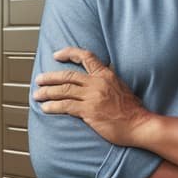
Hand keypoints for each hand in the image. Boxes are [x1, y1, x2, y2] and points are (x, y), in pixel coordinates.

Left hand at [33, 46, 152, 145]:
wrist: (140, 125)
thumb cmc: (132, 110)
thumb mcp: (120, 87)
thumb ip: (106, 82)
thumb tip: (93, 81)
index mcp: (106, 74)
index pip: (85, 56)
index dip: (68, 53)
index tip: (56, 55)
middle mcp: (98, 83)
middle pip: (67, 76)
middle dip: (50, 78)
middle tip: (39, 80)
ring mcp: (93, 97)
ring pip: (63, 90)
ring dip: (47, 93)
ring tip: (37, 95)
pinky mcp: (89, 111)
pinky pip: (66, 106)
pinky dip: (53, 106)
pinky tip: (46, 108)